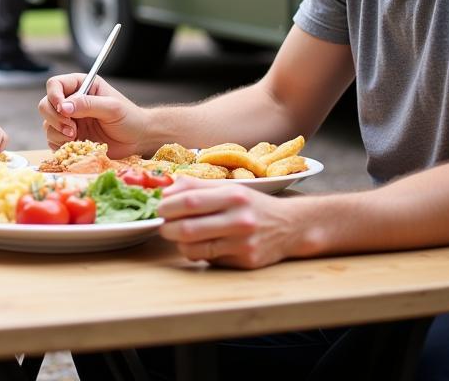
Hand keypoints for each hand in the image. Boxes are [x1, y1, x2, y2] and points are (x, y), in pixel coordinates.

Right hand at [38, 74, 147, 158]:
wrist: (137, 140)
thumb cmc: (129, 118)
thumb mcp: (112, 107)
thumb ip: (88, 104)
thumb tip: (64, 107)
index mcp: (81, 86)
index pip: (55, 85)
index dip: (53, 95)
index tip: (62, 108)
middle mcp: (71, 102)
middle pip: (45, 104)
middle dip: (54, 117)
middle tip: (71, 128)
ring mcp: (69, 121)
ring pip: (47, 124)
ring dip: (57, 132)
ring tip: (76, 137)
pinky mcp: (69, 138)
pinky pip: (53, 141)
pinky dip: (60, 144)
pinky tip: (76, 144)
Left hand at [158, 175, 300, 268]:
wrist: (290, 226)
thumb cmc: (251, 204)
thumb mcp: (229, 188)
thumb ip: (197, 187)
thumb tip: (165, 190)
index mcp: (233, 194)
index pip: (189, 200)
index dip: (167, 205)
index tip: (158, 207)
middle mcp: (239, 218)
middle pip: (189, 227)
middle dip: (167, 227)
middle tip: (161, 225)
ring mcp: (243, 242)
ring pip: (195, 248)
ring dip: (178, 242)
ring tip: (176, 235)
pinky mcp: (245, 261)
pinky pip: (208, 259)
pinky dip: (195, 253)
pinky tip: (197, 245)